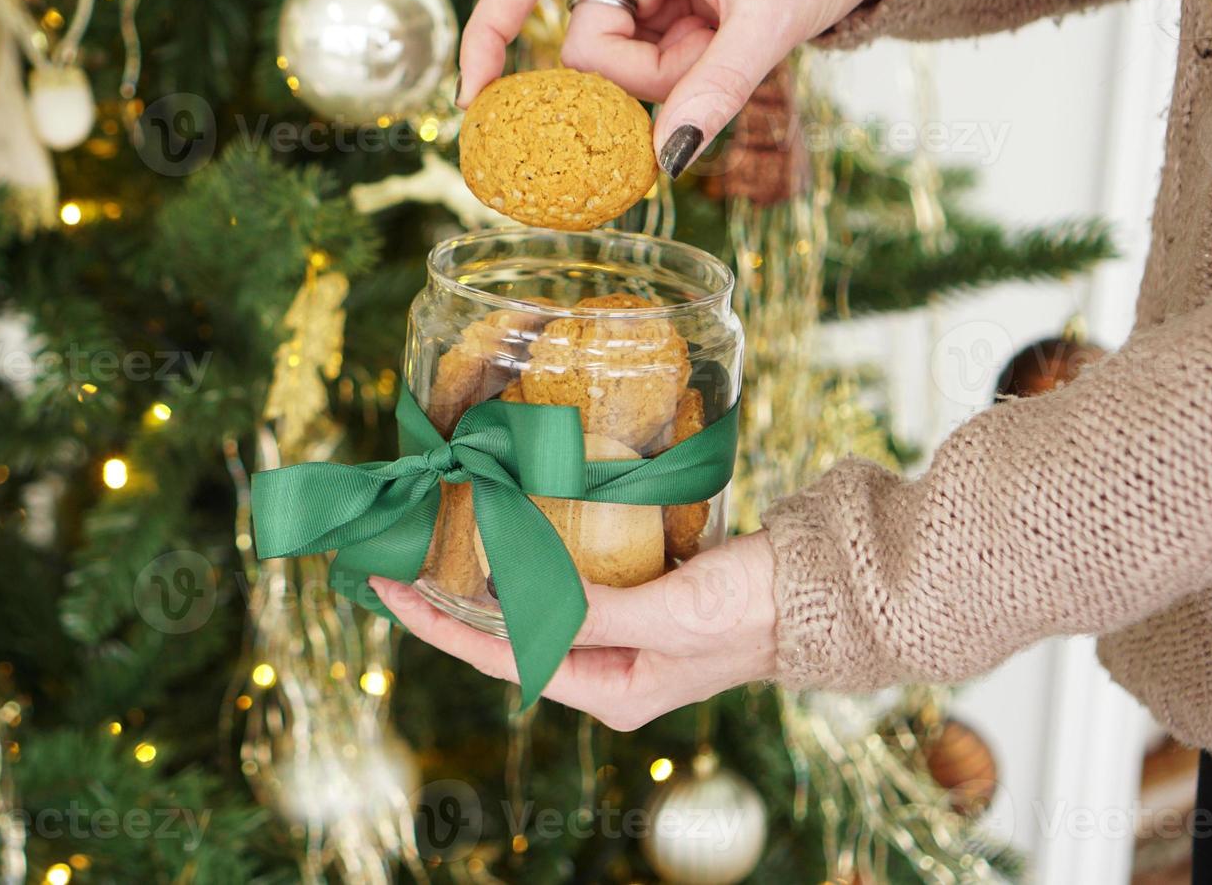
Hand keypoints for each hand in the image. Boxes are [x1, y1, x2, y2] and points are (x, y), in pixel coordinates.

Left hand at [371, 532, 779, 730]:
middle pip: (506, 633)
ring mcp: (624, 629)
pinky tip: (508, 522)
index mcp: (608, 689)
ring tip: (436, 535)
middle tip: (398, 554)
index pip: (498, 657)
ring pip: (534, 601)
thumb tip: (517, 602)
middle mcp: (608, 665)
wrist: (824, 588)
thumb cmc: (752, 611)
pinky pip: (569, 574)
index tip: (387, 586)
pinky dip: (535, 551)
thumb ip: (593, 612)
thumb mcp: (667, 616)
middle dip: (450, 598)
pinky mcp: (640, 591)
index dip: (436, 622)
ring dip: (487, 572)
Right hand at [457, 0, 916, 174]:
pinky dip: (687, 75)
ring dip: (674, 74)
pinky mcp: (665, 18)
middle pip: (584, 48)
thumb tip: (665, 160)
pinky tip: (724, 40)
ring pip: (619, 70)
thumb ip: (716, 86)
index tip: (475, 100)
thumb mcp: (771, 15)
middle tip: (710, 47)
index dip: (488, 33)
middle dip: (640, 73)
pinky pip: (651, 73)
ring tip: (732, 33)